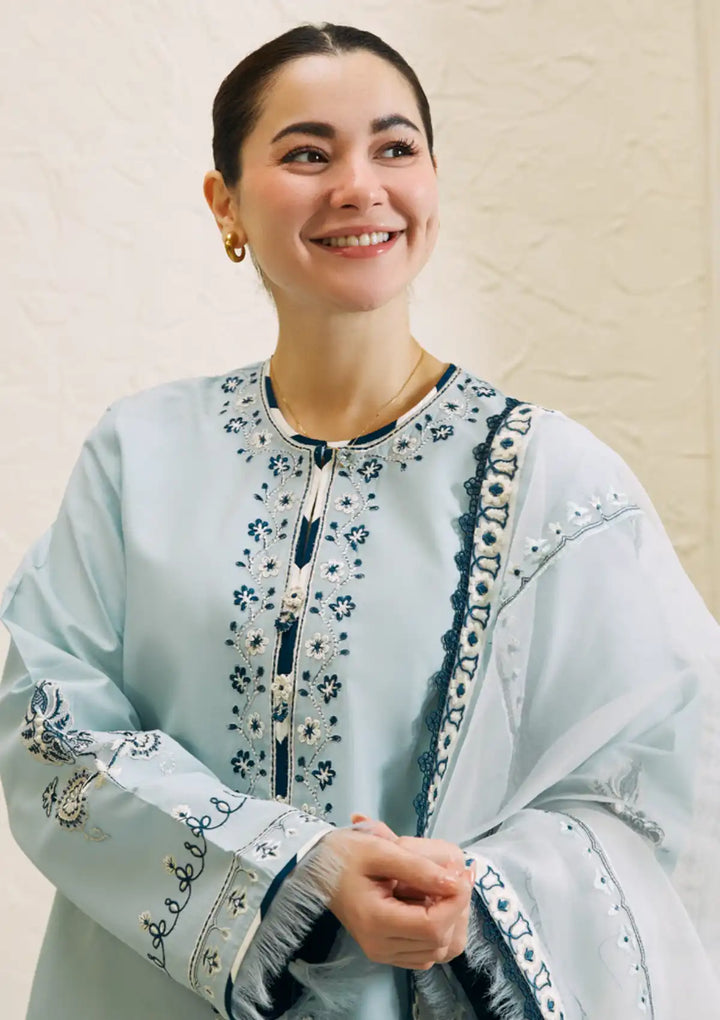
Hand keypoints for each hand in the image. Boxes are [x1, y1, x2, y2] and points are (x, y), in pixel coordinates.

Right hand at [321, 817, 473, 969]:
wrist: (317, 867)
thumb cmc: (345, 854)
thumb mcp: (381, 850)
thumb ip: (420, 867)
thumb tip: (456, 882)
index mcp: (376, 921)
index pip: (433, 926)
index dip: (456, 902)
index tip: (460, 874)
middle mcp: (380, 946)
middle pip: (439, 942)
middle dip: (456, 908)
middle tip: (456, 876)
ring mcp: (382, 952)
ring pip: (437, 952)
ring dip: (451, 921)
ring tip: (446, 888)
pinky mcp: (386, 951)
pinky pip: (425, 953)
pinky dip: (439, 932)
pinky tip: (434, 904)